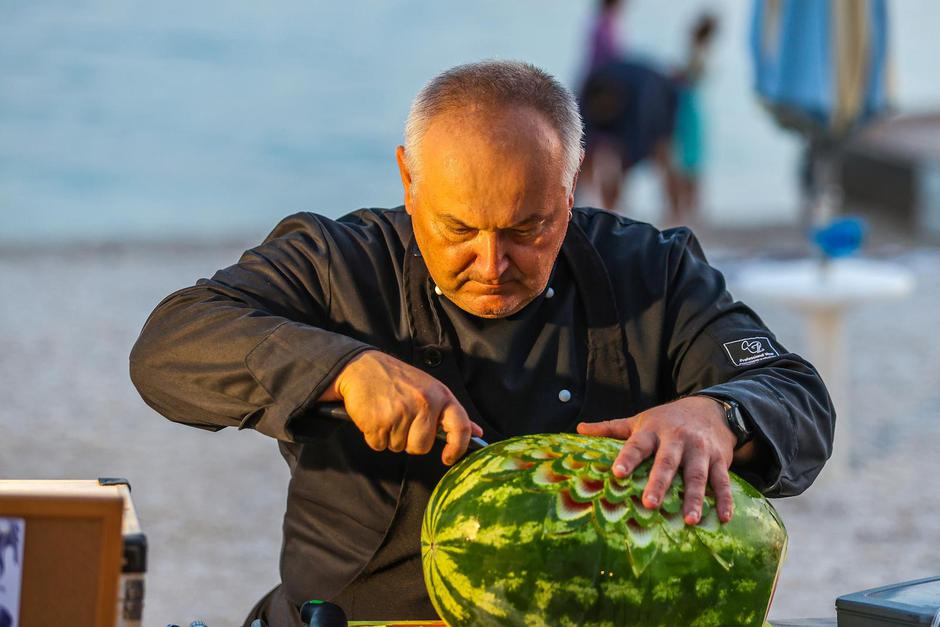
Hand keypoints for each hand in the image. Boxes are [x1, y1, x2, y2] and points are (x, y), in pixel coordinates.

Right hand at [319, 350, 482, 464]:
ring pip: (399, 447)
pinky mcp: (378, 421)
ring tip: (387, 414)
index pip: (461, 427)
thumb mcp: (431, 388)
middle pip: (422, 447)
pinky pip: (379, 446)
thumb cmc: (399, 380)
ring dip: (391, 437)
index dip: (458, 448)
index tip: (448, 458)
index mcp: (440, 395)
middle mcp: (424, 403)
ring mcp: (400, 413)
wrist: (362, 367)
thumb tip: (477, 431)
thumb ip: (451, 412)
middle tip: (401, 421)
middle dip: (411, 441)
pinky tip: (374, 417)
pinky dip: (375, 437)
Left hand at [576, 396, 736, 524]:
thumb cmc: (667, 419)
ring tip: (689, 520)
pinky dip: (724, 499)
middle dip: (660, 482)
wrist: (711, 409)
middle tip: (650, 503)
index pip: (637, 445)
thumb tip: (579, 429)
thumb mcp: (639, 420)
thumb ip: (610, 428)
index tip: (617, 473)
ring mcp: (700, 449)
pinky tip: (722, 518)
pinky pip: (722, 481)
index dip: (627, 458)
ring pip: (697, 474)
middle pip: (667, 461)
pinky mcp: (719, 459)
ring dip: (694, 497)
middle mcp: (677, 439)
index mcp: (653, 430)